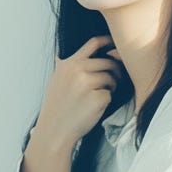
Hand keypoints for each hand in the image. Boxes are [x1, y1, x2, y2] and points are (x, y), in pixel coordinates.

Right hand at [31, 35, 122, 151]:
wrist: (54, 130)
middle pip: (109, 62)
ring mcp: (88, 83)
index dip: (109, 41)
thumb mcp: (59, 79)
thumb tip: (101, 53)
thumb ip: (74, 65)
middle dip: (114, 71)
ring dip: (111, 86)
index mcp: (68, 64)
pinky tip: (94, 107)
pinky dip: (107, 100)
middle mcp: (77, 70)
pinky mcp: (98, 97)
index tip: (117, 45)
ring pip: (112, 77)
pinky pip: (111, 93)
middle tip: (111, 83)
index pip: (94, 43)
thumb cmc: (59, 106)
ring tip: (97, 97)